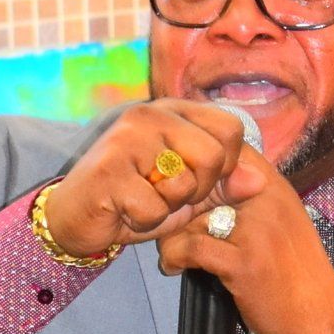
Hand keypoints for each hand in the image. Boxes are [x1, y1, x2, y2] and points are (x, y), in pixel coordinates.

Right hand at [40, 98, 244, 259]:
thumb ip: (222, 184)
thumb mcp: (186, 193)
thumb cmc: (134, 200)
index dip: (226, 166)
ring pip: (184, 184)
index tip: (199, 180)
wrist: (74, 217)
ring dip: (169, 208)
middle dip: (199, 191)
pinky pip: (154, 209)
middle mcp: (151, 115)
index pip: (230, 129)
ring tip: (144, 200)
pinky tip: (124, 211)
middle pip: (213, 157)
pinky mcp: (109, 169)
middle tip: (168, 195)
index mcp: (173, 111)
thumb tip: (259, 181)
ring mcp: (127, 138)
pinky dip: (144, 222)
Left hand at [153, 145, 333, 333]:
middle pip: (202, 183)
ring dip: (171, 234)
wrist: (321, 320)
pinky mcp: (243, 263)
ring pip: (191, 216)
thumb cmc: (298, 276)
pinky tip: (172, 266)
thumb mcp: (281, 224)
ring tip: (169, 250)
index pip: (229, 149)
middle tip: (168, 226)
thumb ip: (250, 201)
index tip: (186, 192)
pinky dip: (173, 257)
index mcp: (275, 187)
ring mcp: (255, 231)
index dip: (198, 165)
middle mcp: (266, 200)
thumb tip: (207, 188)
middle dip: (178, 205)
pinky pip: (191, 247)